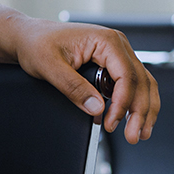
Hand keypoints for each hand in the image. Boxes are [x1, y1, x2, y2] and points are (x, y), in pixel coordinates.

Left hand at [7, 17, 158, 142]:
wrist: (29, 37)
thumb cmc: (38, 44)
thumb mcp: (50, 67)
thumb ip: (73, 87)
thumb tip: (96, 108)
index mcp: (106, 41)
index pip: (126, 76)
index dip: (123, 103)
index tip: (111, 123)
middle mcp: (117, 44)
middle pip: (141, 81)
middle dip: (139, 112)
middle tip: (132, 136)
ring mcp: (117, 53)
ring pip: (143, 83)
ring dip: (143, 109)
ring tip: (140, 133)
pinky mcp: (112, 62)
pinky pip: (132, 83)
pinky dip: (134, 102)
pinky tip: (129, 120)